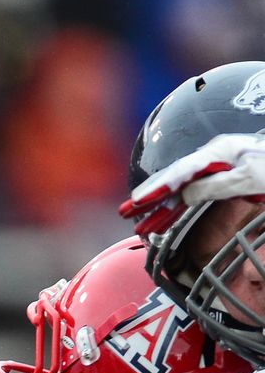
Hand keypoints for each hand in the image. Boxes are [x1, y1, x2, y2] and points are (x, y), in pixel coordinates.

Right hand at [122, 132, 264, 235]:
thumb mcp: (246, 179)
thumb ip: (213, 187)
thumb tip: (184, 195)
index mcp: (218, 154)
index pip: (180, 173)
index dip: (157, 188)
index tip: (136, 202)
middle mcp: (215, 157)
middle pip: (176, 178)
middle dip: (150, 196)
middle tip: (125, 211)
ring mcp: (219, 164)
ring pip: (183, 185)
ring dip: (162, 204)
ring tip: (141, 219)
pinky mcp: (226, 174)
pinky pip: (195, 189)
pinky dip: (179, 202)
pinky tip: (168, 210)